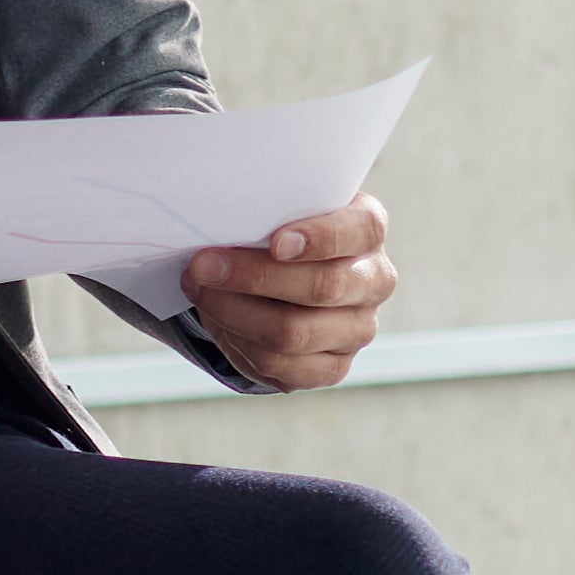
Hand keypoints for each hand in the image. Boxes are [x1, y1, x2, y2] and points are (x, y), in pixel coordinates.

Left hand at [184, 194, 396, 388]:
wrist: (286, 274)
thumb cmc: (280, 229)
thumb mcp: (281, 207)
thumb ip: (268, 208)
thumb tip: (221, 220)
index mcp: (367, 230)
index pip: (361, 231)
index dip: (320, 238)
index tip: (276, 243)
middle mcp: (374, 281)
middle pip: (322, 287)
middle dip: (253, 277)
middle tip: (202, 265)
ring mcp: (358, 329)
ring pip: (294, 333)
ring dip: (234, 313)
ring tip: (200, 291)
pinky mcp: (334, 367)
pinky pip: (283, 367)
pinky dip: (240, 345)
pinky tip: (218, 321)